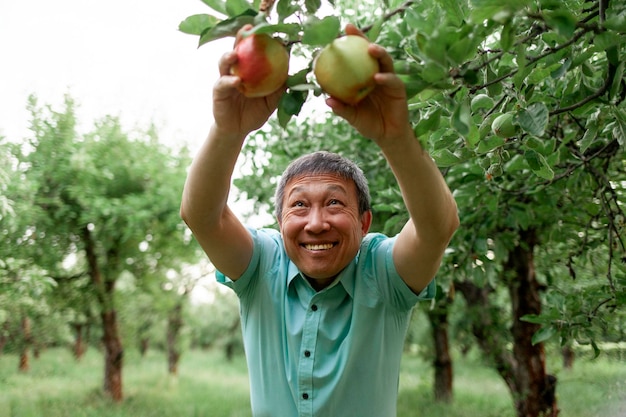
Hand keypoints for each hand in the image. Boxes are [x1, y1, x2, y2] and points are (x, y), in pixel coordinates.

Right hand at [212, 25, 284, 136]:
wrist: (239, 130)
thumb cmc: (255, 113)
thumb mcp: (271, 101)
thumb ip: (279, 88)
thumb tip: (293, 75)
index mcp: (248, 70)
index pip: (252, 50)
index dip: (258, 40)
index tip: (269, 31)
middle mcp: (235, 71)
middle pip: (236, 49)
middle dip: (240, 38)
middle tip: (247, 29)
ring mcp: (225, 80)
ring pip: (224, 64)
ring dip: (229, 56)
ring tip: (235, 54)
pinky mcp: (218, 92)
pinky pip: (222, 84)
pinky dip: (229, 82)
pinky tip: (237, 82)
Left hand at [325, 24, 413, 144]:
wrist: (386, 136)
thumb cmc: (368, 123)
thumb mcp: (352, 116)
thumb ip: (342, 108)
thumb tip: (327, 99)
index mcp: (364, 77)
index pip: (356, 57)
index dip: (350, 44)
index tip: (340, 32)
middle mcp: (377, 74)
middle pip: (371, 52)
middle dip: (363, 39)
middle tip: (352, 30)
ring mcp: (389, 80)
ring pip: (385, 61)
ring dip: (379, 53)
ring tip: (370, 49)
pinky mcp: (399, 89)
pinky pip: (392, 80)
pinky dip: (385, 78)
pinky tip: (377, 77)